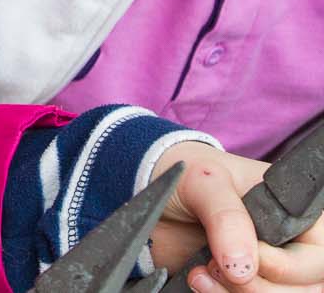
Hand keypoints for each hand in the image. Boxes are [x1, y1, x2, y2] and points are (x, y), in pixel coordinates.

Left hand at [150, 142, 323, 292]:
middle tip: (216, 265)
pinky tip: (201, 283)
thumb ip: (227, 217)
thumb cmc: (190, 177)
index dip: (285, 266)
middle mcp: (295, 246)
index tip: (249, 257)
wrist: (152, 192)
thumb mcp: (205, 181)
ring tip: (202, 273)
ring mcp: (273, 271)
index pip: (317, 256)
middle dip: (260, 286)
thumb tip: (242, 267)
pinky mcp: (246, 288)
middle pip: (308, 288)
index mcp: (300, 215)